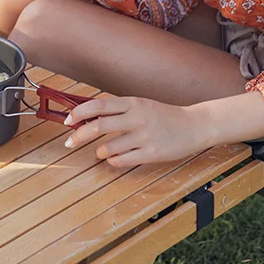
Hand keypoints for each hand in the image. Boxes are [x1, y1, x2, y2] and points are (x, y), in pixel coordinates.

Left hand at [63, 96, 205, 167]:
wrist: (195, 125)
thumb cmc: (163, 115)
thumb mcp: (139, 105)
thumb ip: (117, 109)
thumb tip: (88, 115)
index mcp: (132, 102)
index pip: (98, 105)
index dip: (79, 112)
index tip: (68, 120)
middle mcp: (137, 117)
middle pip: (99, 125)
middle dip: (80, 135)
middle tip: (70, 142)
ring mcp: (145, 136)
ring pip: (109, 146)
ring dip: (98, 151)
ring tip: (98, 151)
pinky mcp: (153, 154)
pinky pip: (124, 160)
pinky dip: (112, 161)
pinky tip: (112, 158)